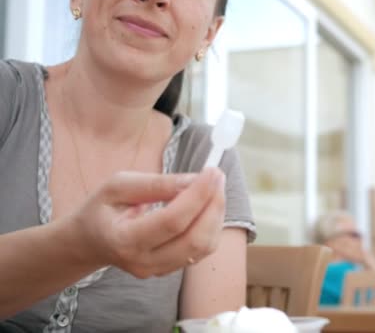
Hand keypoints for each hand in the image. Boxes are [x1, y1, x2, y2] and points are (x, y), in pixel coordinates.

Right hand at [67, 168, 225, 277]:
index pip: (172, 221)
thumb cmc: (102, 209)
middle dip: (213, 205)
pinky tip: (206, 205)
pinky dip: (211, 225)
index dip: (198, 195)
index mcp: (123, 240)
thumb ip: (156, 184)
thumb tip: (195, 180)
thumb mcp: (118, 185)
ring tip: (213, 188)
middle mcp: (143, 261)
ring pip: (203, 247)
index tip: (212, 171)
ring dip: (216, 214)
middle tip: (218, 176)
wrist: (89, 241)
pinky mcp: (170, 270)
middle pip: (194, 239)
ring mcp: (157, 270)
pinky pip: (202, 250)